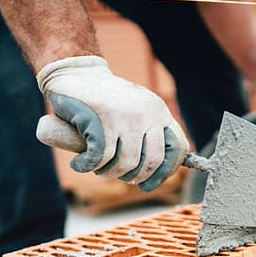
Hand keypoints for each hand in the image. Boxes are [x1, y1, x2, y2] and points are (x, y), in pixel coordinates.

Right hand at [35, 56, 188, 190]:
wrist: (77, 73)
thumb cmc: (107, 100)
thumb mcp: (137, 110)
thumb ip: (150, 133)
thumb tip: (160, 172)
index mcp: (160, 112)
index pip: (178, 148)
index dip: (166, 171)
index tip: (149, 183)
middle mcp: (147, 114)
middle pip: (152, 161)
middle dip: (134, 177)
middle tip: (119, 176)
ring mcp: (125, 117)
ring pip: (126, 163)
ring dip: (109, 174)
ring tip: (99, 169)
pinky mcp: (101, 120)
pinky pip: (100, 158)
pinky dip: (87, 166)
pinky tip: (80, 164)